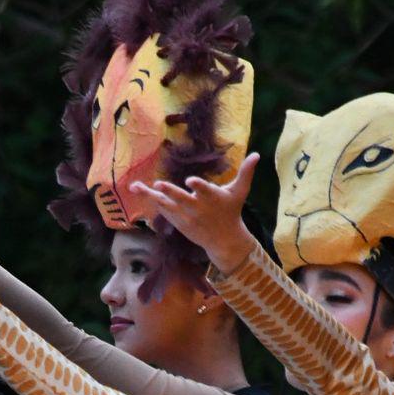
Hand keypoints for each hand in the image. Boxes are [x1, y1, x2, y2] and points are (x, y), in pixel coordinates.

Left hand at [135, 152, 261, 273]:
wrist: (224, 240)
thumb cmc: (231, 211)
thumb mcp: (239, 192)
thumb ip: (246, 173)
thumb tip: (257, 154)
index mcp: (213, 199)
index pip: (205, 191)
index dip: (198, 186)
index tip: (190, 181)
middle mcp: (198, 208)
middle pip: (182, 199)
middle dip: (171, 193)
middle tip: (159, 184)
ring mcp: (186, 217)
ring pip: (166, 204)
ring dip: (151, 196)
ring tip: (135, 186)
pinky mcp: (178, 222)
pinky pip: (163, 210)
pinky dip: (151, 201)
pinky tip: (139, 191)